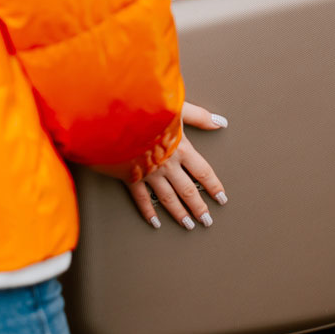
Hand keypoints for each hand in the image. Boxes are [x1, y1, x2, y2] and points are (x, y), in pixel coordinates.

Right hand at [126, 102, 228, 229]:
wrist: (113, 117)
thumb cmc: (144, 108)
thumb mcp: (177, 107)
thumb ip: (199, 116)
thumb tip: (220, 122)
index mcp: (181, 148)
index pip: (203, 172)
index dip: (214, 186)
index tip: (221, 198)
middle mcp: (167, 164)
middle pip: (188, 191)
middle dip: (199, 207)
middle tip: (207, 220)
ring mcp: (149, 172)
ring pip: (168, 199)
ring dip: (179, 214)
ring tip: (188, 225)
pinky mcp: (130, 176)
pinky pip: (141, 199)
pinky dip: (148, 211)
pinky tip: (155, 221)